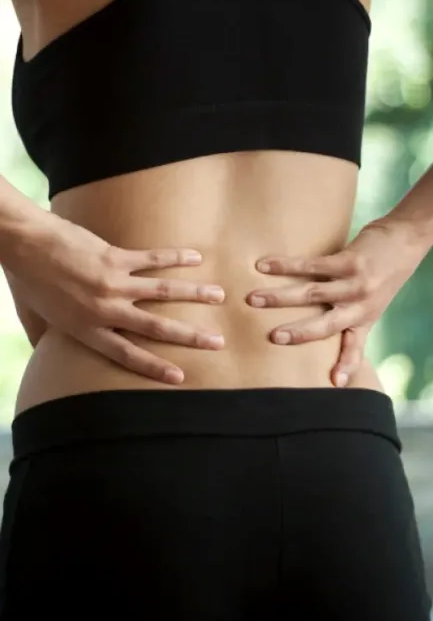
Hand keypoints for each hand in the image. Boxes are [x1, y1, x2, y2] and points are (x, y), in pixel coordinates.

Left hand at [4, 212, 225, 384]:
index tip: (181, 376)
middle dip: (190, 336)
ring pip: (164, 291)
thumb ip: (51, 342)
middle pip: (156, 327)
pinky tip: (196, 259)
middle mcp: (105, 309)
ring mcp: (113, 282)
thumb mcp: (38, 320)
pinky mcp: (116, 256)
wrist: (25, 243)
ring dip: (195, 294)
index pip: (128, 355)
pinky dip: (177, 258)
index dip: (155, 367)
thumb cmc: (28, 280)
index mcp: (87, 330)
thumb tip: (52, 362)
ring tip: (219, 296)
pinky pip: (153, 259)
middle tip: (217, 342)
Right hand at [247, 218, 427, 386]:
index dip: (345, 365)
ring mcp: (355, 283)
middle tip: (271, 337)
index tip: (333, 383)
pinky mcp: (349, 261)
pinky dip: (286, 266)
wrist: (406, 240)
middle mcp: (360, 306)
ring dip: (280, 296)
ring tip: (253, 299)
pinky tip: (265, 265)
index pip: (353, 347)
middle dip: (297, 332)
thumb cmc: (385, 274)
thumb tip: (332, 343)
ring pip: (312, 293)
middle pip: (325, 324)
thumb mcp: (374, 305)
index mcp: (364, 319)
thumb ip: (354, 323)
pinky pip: (311, 265)